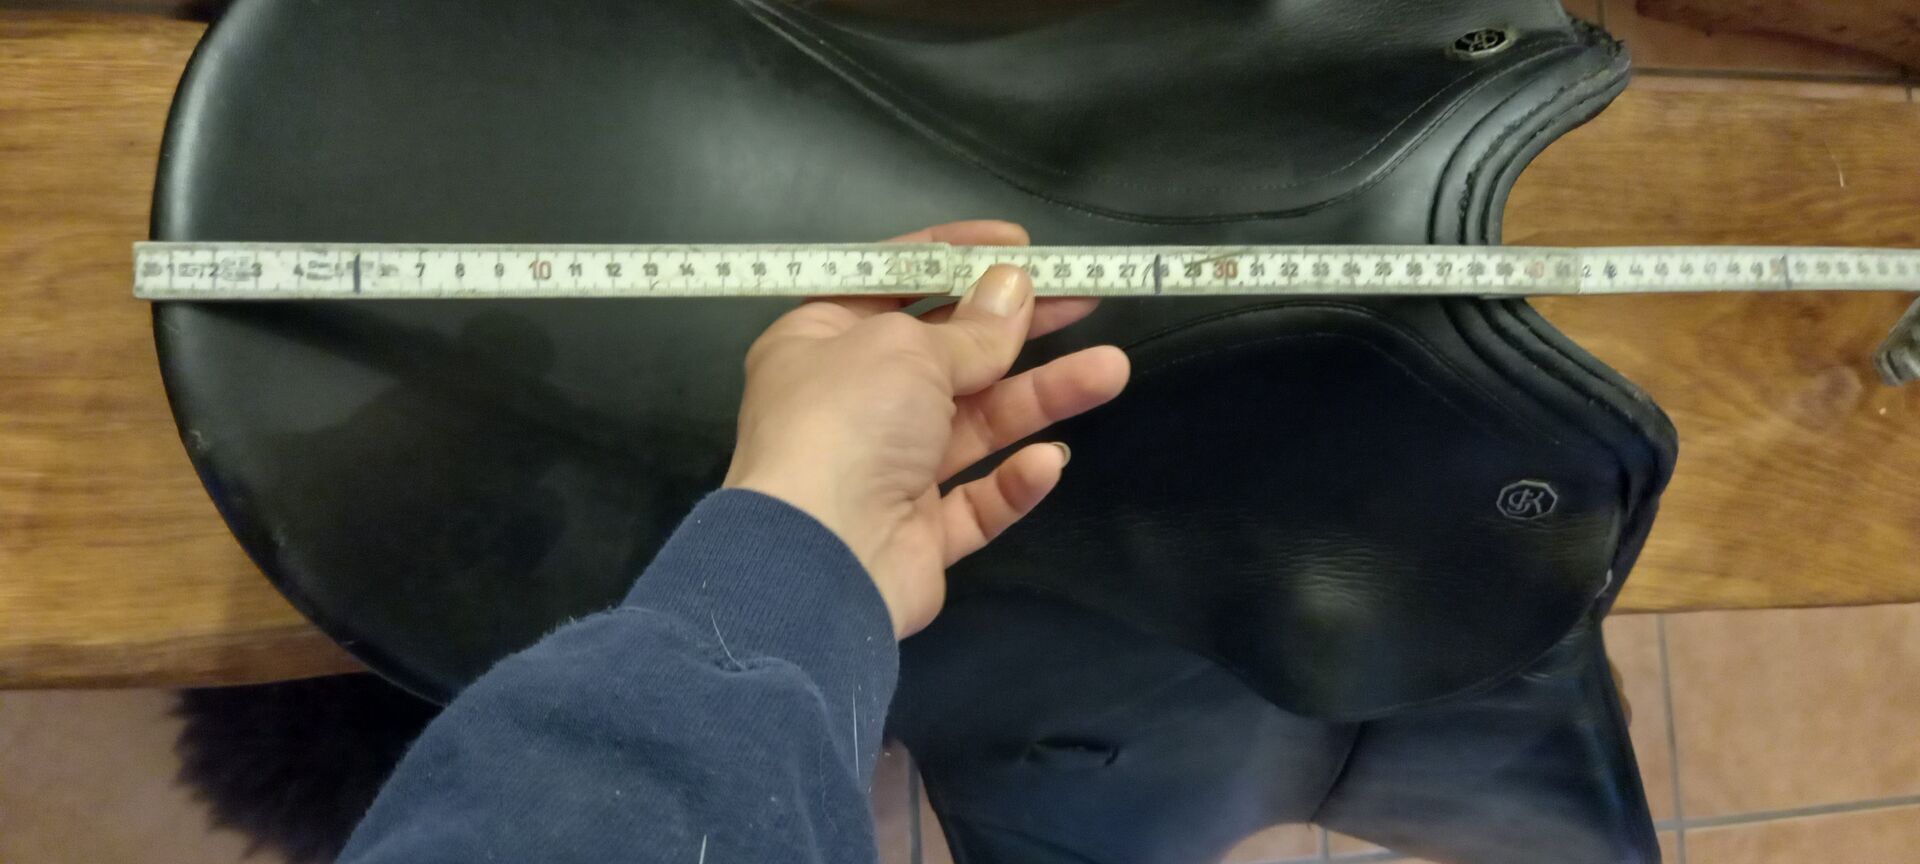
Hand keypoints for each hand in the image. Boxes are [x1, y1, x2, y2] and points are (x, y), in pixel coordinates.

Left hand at [724, 220, 1130, 636]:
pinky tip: (1048, 461)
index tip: (1020, 245)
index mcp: (822, 342)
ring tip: (1110, 370)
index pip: (893, 284)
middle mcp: (852, 403)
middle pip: (948, 354)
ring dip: (1041, 397)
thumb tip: (1013, 287)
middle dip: (1018, 327)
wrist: (817, 561)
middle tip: (1085, 296)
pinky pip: (977, 500)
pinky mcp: (920, 534)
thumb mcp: (906, 349)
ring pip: (977, 425)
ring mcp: (887, 472)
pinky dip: (1013, 481)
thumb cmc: (846, 423)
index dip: (955, 257)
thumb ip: (970, 328)